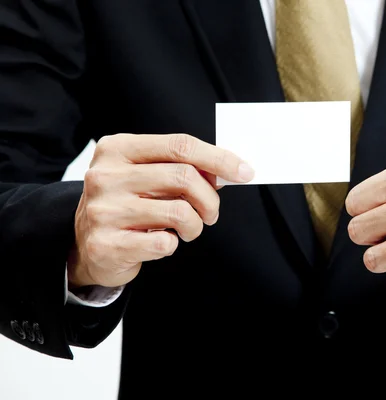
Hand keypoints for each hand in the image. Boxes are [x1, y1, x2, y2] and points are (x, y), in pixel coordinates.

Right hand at [67, 133, 253, 288]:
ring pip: (179, 212)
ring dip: (196, 225)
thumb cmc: (127, 204)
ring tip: (188, 230)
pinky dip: (173, 245)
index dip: (219, 158)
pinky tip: (162, 242)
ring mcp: (103, 210)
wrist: (87, 245)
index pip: (180, 145)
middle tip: (212, 213)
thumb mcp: (148, 176)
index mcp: (117, 148)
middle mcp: (105, 175)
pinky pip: (164, 243)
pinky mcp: (106, 244)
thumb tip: (227, 169)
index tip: (245, 171)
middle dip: (210, 198)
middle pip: (184, 177)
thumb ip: (181, 167)